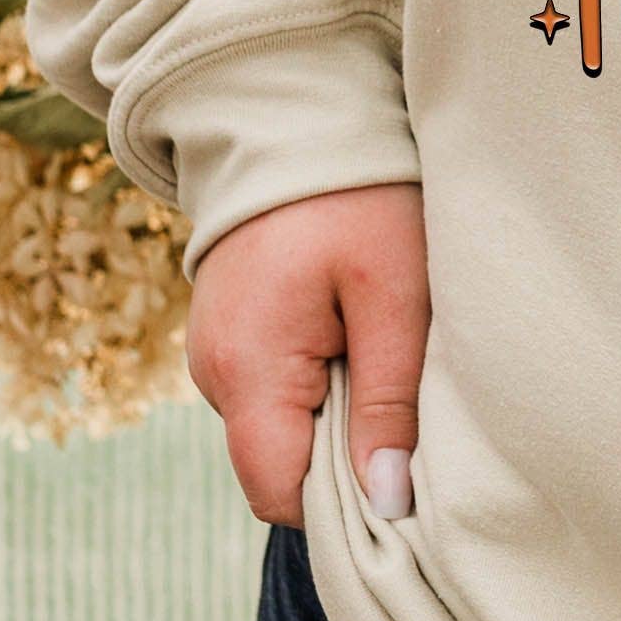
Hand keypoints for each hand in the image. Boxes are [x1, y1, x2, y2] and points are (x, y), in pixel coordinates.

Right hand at [187, 183, 426, 528]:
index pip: (279, 494)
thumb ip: (389, 402)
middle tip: (406, 406)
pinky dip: (317, 386)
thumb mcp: (397, 296)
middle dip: (344, 459)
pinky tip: (355, 338)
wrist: (293, 116)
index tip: (404, 478)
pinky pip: (273, 394)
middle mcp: (214, 373)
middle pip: (279, 467)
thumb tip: (387, 500)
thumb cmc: (358, 198)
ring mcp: (215, 354)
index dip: (343, 504)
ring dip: (333, 418)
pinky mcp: (231, 337)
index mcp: (248, 368)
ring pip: (279, 432)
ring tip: (381, 354)